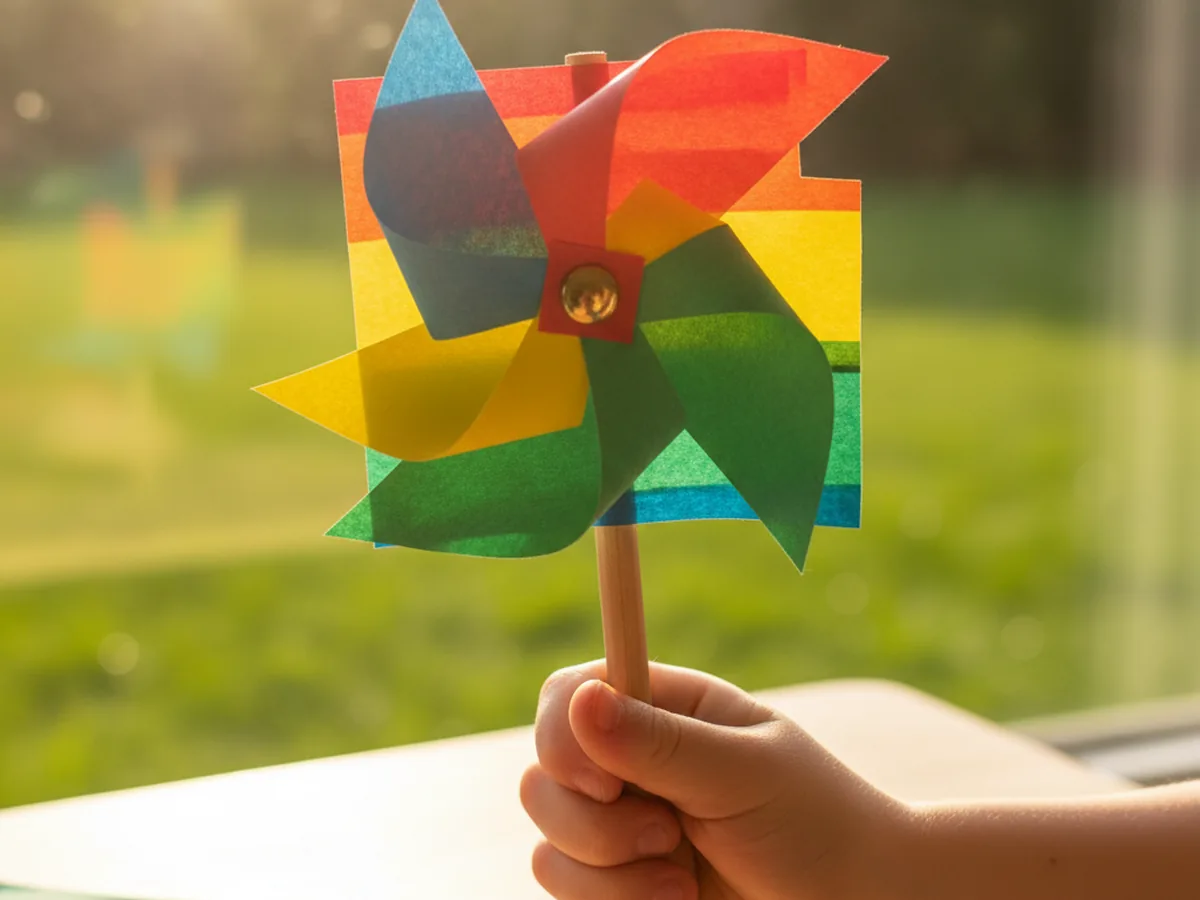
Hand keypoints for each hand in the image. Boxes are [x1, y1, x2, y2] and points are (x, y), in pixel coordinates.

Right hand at [521, 661, 907, 899]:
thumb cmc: (816, 823)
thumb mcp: (744, 772)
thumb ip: (660, 742)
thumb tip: (580, 700)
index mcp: (662, 708)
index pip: (568, 694)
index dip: (562, 735)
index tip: (604, 782)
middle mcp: (629, 762)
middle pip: (543, 776)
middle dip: (595, 822)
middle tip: (669, 835)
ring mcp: (621, 826)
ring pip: (548, 842)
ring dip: (609, 873)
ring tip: (680, 880)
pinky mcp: (619, 884)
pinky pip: (567, 892)